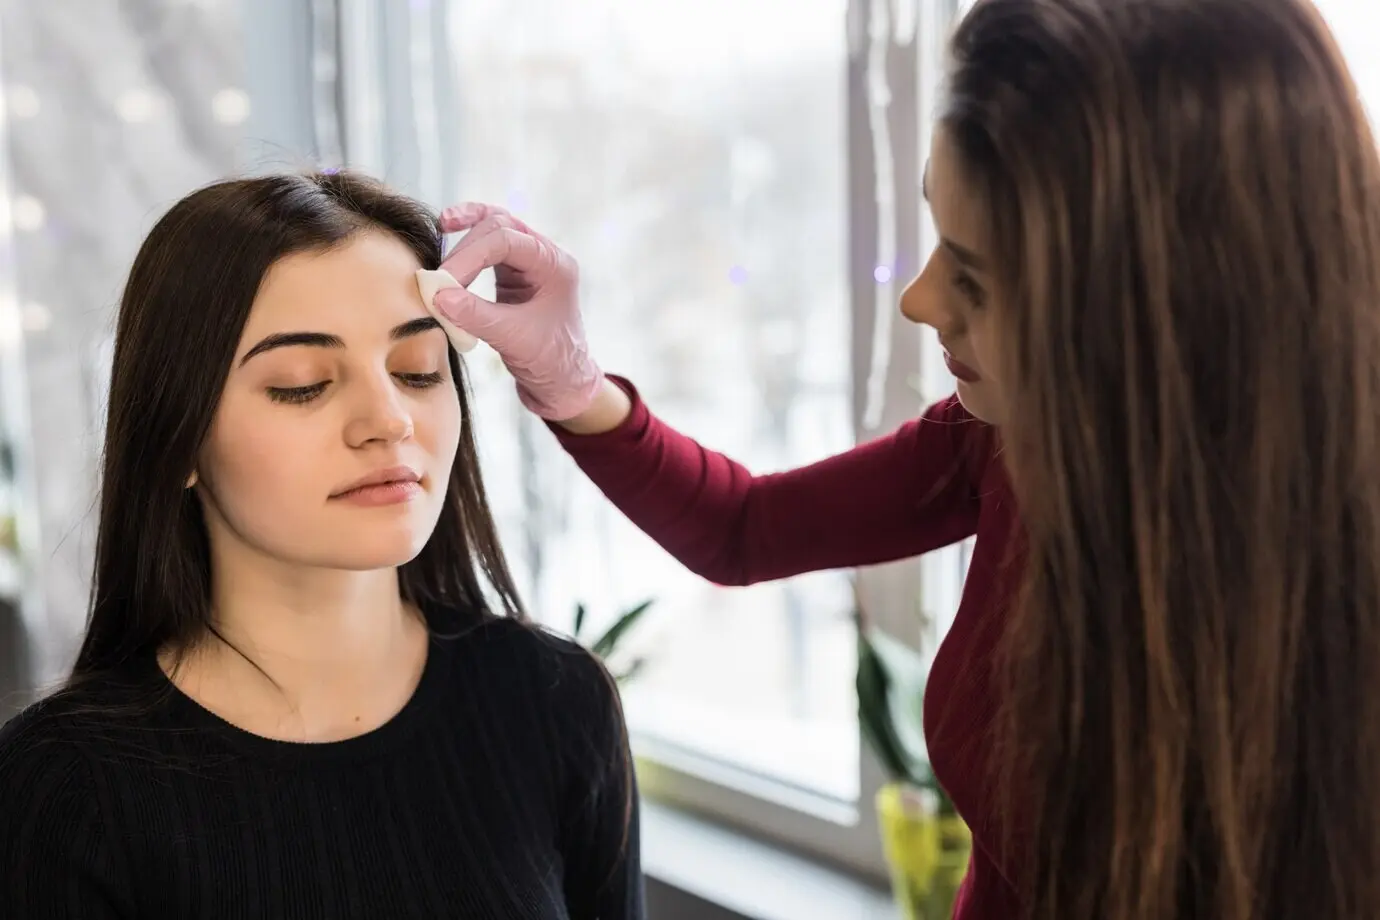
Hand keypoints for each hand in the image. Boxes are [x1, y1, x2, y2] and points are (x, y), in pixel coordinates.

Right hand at [422, 202, 602, 421]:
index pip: (507, 240)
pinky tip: (447, 227)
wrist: (562, 380)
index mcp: (555, 265)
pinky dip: (468, 239)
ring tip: (440, 247)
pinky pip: (489, 243)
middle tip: (439, 279)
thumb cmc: (550, 360)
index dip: (470, 256)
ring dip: (465, 237)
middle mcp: (545, 255)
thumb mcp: (512, 338)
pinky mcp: (514, 271)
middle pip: (499, 226)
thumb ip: (476, 315)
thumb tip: (438, 295)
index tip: (444, 281)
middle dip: (465, 249)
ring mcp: (529, 261)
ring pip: (493, 227)